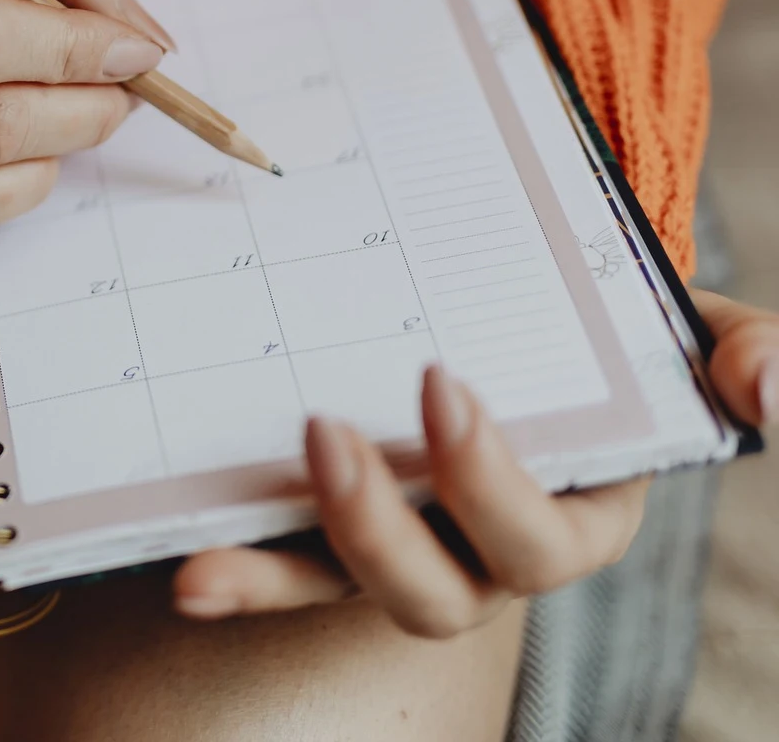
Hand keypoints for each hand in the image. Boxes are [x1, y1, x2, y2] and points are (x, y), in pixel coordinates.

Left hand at [173, 289, 778, 636]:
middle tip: (322, 431)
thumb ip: (746, 353)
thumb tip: (770, 391)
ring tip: (207, 549)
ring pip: (344, 591)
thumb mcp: (691, 329)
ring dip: (280, 571)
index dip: (490, 480)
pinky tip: (184, 571)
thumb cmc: (612, 331)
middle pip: (435, 589)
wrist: (531, 312)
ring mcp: (400, 546)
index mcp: (573, 515)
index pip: (539, 534)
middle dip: (378, 526)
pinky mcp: (329, 532)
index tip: (440, 382)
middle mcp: (480, 552)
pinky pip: (281, 567)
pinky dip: (237, 574)